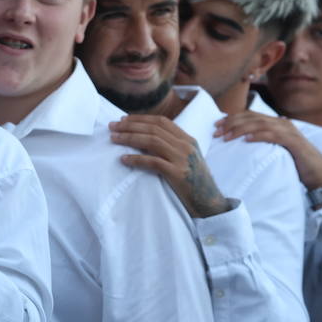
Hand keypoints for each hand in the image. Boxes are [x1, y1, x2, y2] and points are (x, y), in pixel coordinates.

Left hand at [110, 115, 229, 217]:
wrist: (209, 202)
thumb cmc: (194, 181)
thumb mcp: (186, 159)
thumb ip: (171, 148)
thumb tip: (143, 140)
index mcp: (188, 140)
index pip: (162, 121)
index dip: (141, 118)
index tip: (123, 119)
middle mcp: (186, 146)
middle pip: (154, 129)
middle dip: (130, 125)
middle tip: (112, 126)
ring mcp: (182, 159)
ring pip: (152, 141)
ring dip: (129, 138)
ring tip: (114, 138)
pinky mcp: (177, 173)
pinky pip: (153, 162)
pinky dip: (136, 159)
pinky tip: (124, 159)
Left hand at [216, 111, 321, 190]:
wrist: (317, 172)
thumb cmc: (293, 162)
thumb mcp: (273, 149)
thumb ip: (261, 141)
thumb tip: (240, 141)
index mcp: (276, 123)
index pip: (250, 115)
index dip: (232, 118)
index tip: (216, 125)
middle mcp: (281, 123)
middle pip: (252, 117)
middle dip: (232, 123)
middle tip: (216, 132)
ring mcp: (288, 131)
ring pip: (260, 124)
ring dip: (241, 129)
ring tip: (227, 137)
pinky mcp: (293, 142)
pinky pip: (274, 135)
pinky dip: (259, 136)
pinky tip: (247, 140)